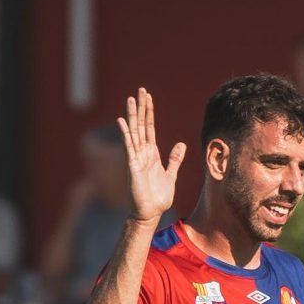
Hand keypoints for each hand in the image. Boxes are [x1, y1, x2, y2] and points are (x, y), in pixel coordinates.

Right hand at [118, 88, 185, 225]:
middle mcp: (142, 153)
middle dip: (142, 107)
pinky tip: (122, 120)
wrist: (151, 213)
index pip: (150, 128)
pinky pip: (128, 146)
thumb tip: (181, 144)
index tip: (148, 97)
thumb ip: (174, 159)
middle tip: (141, 90)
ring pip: (134, 131)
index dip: (149, 112)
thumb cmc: (158, 197)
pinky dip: (125, 133)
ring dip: (132, 115)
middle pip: (141, 125)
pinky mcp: (132, 166)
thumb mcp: (171, 174)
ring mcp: (136, 158)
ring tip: (131, 98)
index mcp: (151, 153)